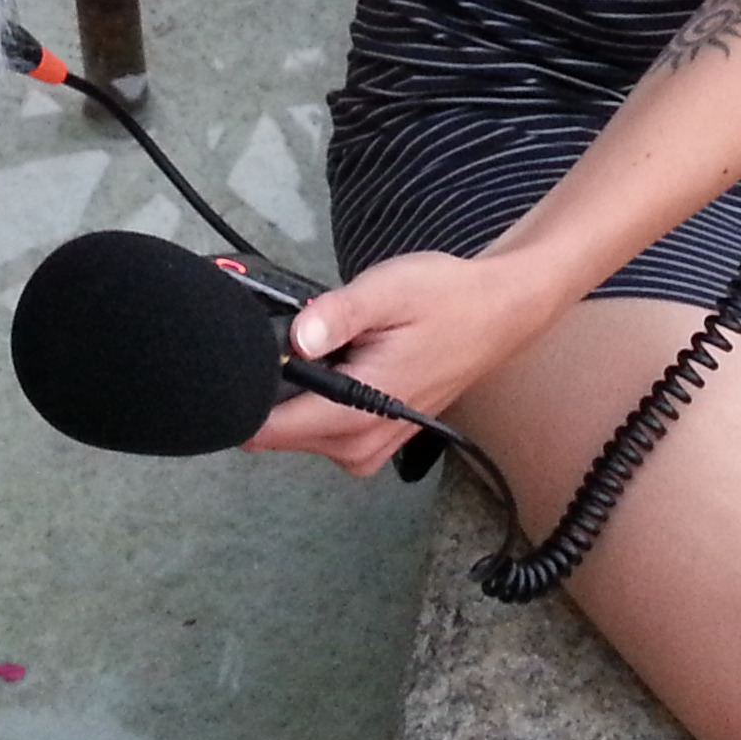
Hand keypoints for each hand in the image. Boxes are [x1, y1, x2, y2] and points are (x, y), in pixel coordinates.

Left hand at [245, 248, 568, 477]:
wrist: (497, 313)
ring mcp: (367, 450)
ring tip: (331, 344)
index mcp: (356, 412)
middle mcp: (358, 445)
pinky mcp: (374, 443)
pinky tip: (344, 362)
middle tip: (306, 334)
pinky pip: (321, 431)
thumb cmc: (445, 299)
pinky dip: (319, 399)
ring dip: (298, 391)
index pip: (267, 430)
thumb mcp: (388, 289)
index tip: (243, 356)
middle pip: (276, 431)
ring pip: (297, 432)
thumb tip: (295, 338)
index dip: (244, 393)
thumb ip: (337, 314)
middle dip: (274, 385)